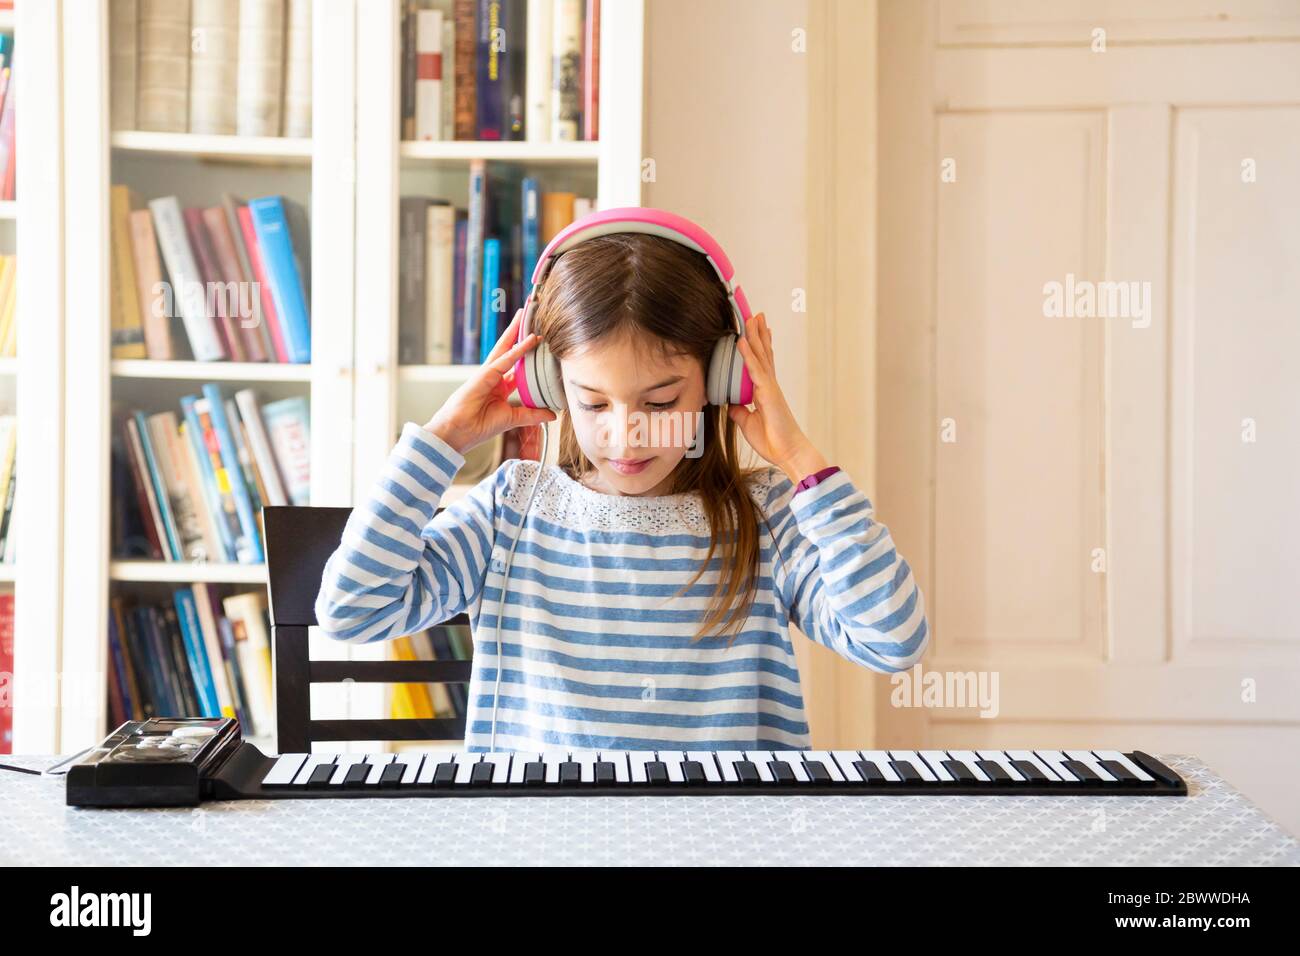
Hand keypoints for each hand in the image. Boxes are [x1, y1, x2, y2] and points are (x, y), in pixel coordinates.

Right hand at [425, 309, 557, 454]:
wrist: (459, 433)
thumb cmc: (478, 427)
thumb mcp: (512, 419)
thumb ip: (532, 414)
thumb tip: (552, 414)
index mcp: (499, 387)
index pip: (516, 366)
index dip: (527, 354)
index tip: (539, 342)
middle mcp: (493, 377)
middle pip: (508, 350)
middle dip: (518, 334)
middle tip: (528, 316)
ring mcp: (487, 374)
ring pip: (504, 349)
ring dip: (515, 332)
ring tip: (525, 315)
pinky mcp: (483, 376)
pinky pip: (504, 360)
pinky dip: (517, 350)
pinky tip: (529, 340)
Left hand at [728, 312, 828, 482]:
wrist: (788, 453)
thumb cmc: (773, 440)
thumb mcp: (748, 423)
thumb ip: (740, 411)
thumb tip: (730, 403)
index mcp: (765, 391)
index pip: (760, 363)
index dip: (758, 345)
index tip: (755, 330)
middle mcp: (769, 385)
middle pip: (763, 353)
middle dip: (758, 333)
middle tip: (755, 315)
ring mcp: (770, 387)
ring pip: (760, 356)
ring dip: (755, 336)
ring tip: (752, 318)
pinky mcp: (768, 394)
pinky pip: (755, 370)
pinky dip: (748, 355)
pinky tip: (742, 341)